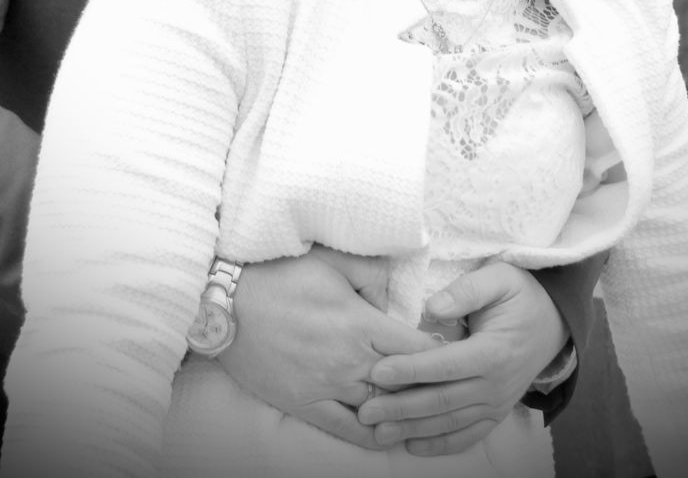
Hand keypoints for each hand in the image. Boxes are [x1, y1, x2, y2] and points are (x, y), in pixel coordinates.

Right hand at [219, 245, 437, 449]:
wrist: (228, 301)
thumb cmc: (281, 273)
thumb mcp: (333, 259)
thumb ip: (372, 275)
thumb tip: (393, 299)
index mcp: (359, 322)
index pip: (417, 347)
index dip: (439, 351)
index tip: (452, 350)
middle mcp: (348, 360)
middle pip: (404, 383)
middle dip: (428, 385)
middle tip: (446, 384)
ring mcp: (326, 386)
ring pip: (379, 409)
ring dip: (403, 411)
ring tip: (423, 410)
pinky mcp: (304, 404)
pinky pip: (346, 429)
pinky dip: (371, 434)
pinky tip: (387, 432)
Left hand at [359, 261, 567, 456]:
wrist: (553, 321)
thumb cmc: (520, 295)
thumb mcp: (499, 278)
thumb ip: (467, 290)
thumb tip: (431, 307)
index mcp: (494, 352)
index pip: (445, 365)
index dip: (411, 369)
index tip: (379, 371)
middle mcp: (495, 384)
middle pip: (441, 400)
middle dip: (401, 407)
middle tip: (365, 410)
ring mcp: (496, 403)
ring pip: (449, 422)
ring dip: (413, 429)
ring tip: (378, 432)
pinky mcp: (495, 412)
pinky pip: (467, 435)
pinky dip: (440, 444)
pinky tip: (413, 445)